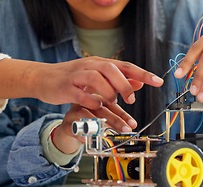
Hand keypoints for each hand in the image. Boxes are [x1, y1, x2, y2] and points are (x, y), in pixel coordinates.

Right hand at [0, 57, 163, 109]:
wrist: (43, 78)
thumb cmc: (74, 79)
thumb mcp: (98, 76)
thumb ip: (119, 80)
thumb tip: (140, 81)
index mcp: (101, 63)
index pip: (126, 66)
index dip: (143, 73)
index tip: (158, 81)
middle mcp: (91, 65)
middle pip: (112, 70)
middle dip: (124, 85)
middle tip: (131, 100)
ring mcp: (78, 76)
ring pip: (97, 80)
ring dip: (108, 94)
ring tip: (112, 105)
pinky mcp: (67, 88)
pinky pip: (82, 95)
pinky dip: (91, 102)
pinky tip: (95, 107)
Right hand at [52, 96, 136, 153]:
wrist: (68, 129)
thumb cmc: (88, 119)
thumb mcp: (103, 115)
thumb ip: (118, 113)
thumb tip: (134, 121)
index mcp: (95, 95)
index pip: (111, 102)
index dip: (123, 114)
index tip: (132, 124)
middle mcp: (85, 101)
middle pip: (102, 108)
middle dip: (116, 120)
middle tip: (126, 130)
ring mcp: (74, 111)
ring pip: (88, 116)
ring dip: (101, 126)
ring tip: (110, 134)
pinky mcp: (66, 123)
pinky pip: (76, 128)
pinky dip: (84, 134)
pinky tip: (92, 139)